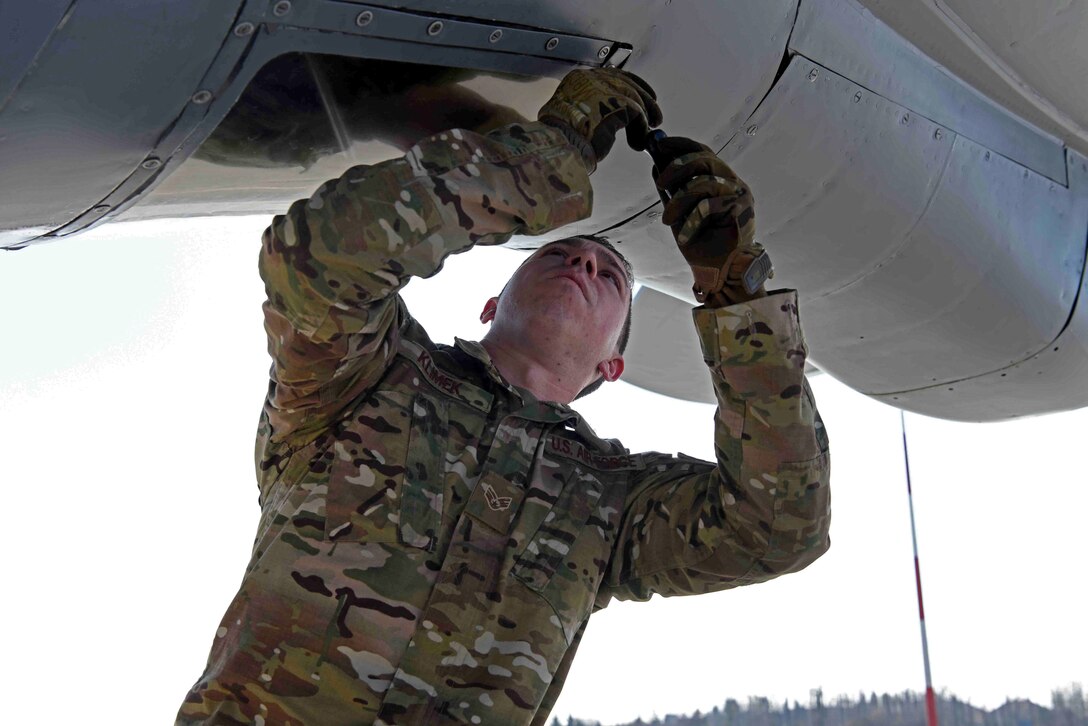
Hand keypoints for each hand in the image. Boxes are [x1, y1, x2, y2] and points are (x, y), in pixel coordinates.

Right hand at [538, 68, 662, 172]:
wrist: (558, 146)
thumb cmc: (561, 138)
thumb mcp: (573, 113)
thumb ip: (592, 106)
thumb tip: (613, 114)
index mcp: (579, 79)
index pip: (612, 75)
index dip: (632, 85)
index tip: (644, 95)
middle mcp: (592, 79)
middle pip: (627, 83)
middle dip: (645, 98)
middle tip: (655, 114)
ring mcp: (604, 89)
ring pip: (635, 97)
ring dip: (645, 116)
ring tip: (648, 129)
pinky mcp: (617, 104)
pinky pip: (637, 114)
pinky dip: (641, 128)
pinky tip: (637, 140)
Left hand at [652, 136, 765, 303]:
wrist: (718, 271)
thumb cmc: (702, 243)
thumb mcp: (679, 212)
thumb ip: (671, 189)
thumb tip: (656, 164)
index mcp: (720, 179)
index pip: (703, 151)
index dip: (681, 144)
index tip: (659, 144)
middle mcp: (733, 183)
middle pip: (705, 159)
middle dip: (677, 167)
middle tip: (660, 182)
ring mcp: (740, 195)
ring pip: (704, 181)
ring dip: (679, 199)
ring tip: (667, 220)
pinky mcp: (741, 211)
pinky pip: (709, 205)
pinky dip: (691, 220)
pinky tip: (685, 235)